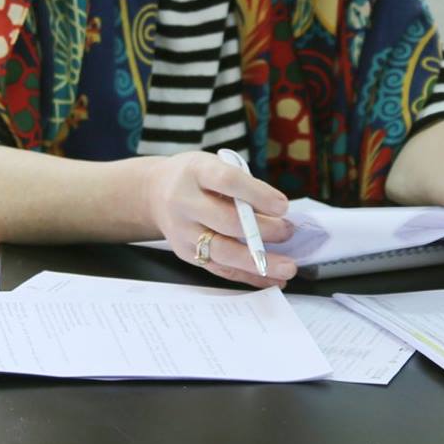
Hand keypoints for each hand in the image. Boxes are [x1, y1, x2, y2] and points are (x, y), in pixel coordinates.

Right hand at [142, 151, 296, 285]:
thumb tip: (279, 214)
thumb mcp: (213, 165)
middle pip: (226, 221)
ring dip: (259, 261)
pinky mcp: (186, 253)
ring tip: (288, 267)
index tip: (283, 206)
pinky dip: (249, 275)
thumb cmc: (196, 178)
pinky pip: (221, 269)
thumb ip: (241, 185)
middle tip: (288, 232)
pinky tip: (272, 278)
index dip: (257, 195)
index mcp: (195, 172)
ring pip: (223, 251)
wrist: (155, 193)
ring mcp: (183, 231)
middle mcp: (184, 202)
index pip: (227, 181)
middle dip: (263, 230)